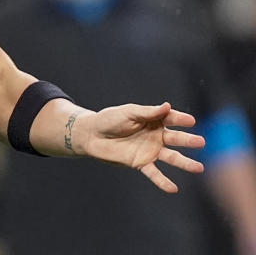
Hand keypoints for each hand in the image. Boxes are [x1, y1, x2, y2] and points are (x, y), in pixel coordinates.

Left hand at [80, 102, 204, 192]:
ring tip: (199, 168)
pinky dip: (163, 181)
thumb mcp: (128, 112)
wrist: (92, 135)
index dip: (180, 119)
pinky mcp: (140, 163)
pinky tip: (173, 189)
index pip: (170, 119)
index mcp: (153, 120)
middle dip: (188, 140)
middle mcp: (155, 136)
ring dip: (184, 163)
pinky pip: (154, 173)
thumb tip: (167, 106)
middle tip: (201, 142)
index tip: (190, 121)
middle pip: (175, 138)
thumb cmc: (110, 119)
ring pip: (171, 157)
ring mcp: (150, 150)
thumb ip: (148, 112)